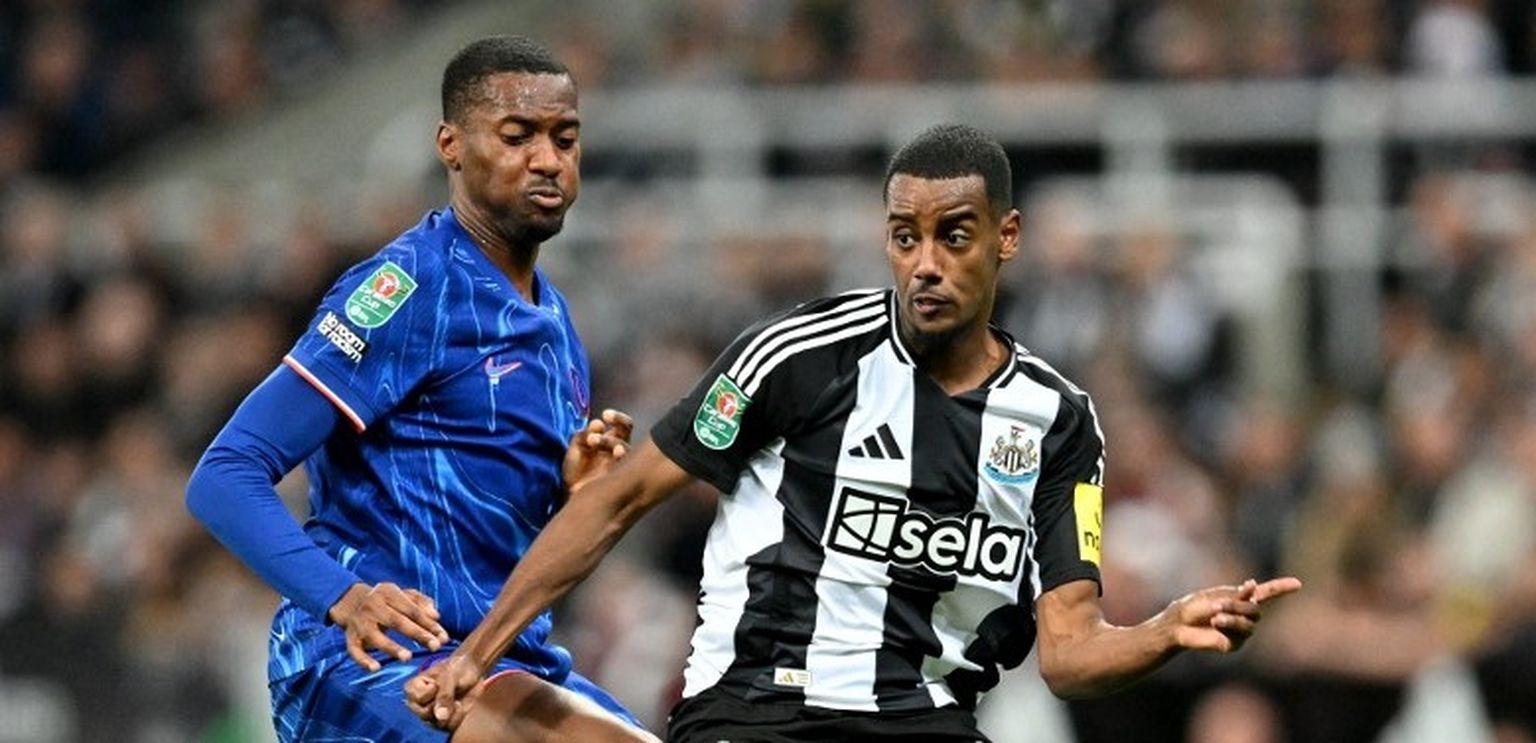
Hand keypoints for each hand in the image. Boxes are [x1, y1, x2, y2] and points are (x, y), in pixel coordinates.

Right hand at [327, 582, 449, 671]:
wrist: (350, 601)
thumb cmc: (386, 600)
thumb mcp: (403, 594)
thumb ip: (421, 602)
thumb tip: (436, 616)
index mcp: (388, 593)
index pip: (412, 610)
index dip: (429, 624)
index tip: (444, 637)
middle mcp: (373, 607)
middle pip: (397, 622)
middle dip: (417, 634)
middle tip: (435, 647)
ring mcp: (360, 623)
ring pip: (375, 636)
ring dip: (391, 647)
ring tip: (407, 657)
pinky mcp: (350, 637)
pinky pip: (354, 650)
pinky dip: (363, 660)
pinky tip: (376, 668)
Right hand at [405, 650, 486, 730]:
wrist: (472, 670)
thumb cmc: (456, 668)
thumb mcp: (450, 676)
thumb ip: (444, 695)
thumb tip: (440, 717)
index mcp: (413, 688)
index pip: (417, 698)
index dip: (431, 691)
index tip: (437, 682)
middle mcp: (418, 704)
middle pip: (425, 714)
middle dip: (442, 703)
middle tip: (450, 691)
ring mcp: (429, 714)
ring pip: (437, 723)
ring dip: (451, 711)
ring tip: (457, 699)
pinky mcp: (443, 721)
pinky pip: (449, 727)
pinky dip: (458, 717)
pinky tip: (460, 706)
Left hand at [562, 409, 633, 495]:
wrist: (572, 497)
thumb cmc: (576, 472)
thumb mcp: (576, 449)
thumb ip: (583, 435)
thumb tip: (598, 424)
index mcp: (608, 441)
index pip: (620, 425)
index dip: (616, 418)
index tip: (605, 416)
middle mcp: (617, 449)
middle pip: (627, 429)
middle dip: (619, 421)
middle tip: (604, 422)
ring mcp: (620, 463)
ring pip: (626, 445)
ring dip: (611, 440)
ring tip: (594, 441)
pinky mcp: (621, 476)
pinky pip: (626, 463)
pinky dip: (621, 454)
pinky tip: (615, 454)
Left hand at [1164, 577, 1301, 652]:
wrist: (1177, 625)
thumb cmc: (1193, 606)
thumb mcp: (1215, 596)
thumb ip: (1236, 595)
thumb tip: (1254, 585)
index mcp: (1241, 598)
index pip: (1267, 593)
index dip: (1282, 588)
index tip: (1298, 584)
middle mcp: (1244, 615)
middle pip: (1256, 611)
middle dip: (1239, 606)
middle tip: (1218, 605)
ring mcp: (1241, 631)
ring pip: (1250, 624)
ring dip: (1233, 617)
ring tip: (1215, 616)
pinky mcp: (1233, 645)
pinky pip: (1239, 636)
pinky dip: (1228, 626)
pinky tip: (1215, 623)